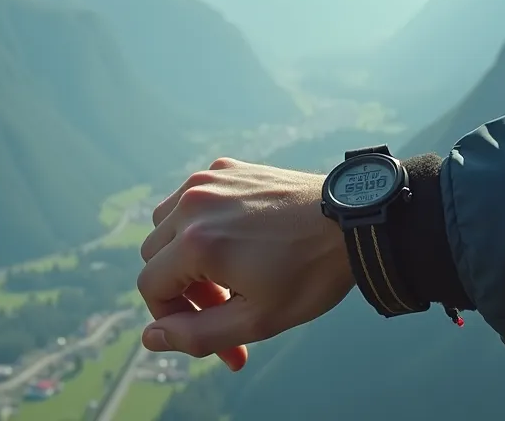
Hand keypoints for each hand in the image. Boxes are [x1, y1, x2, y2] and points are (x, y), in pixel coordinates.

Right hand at [136, 157, 354, 370]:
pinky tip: (238, 240)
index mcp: (195, 242)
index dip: (171, 317)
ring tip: (227, 273)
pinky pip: (191, 199)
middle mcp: (192, 203)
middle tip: (225, 305)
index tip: (209, 331)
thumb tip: (150, 338)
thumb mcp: (257, 320)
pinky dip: (200, 223)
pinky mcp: (226, 167)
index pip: (150, 287)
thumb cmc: (310, 275)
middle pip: (155, 256)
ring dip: (184, 253)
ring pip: (166, 224)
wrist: (354, 222)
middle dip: (182, 288)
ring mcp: (208, 179)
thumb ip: (197, 335)